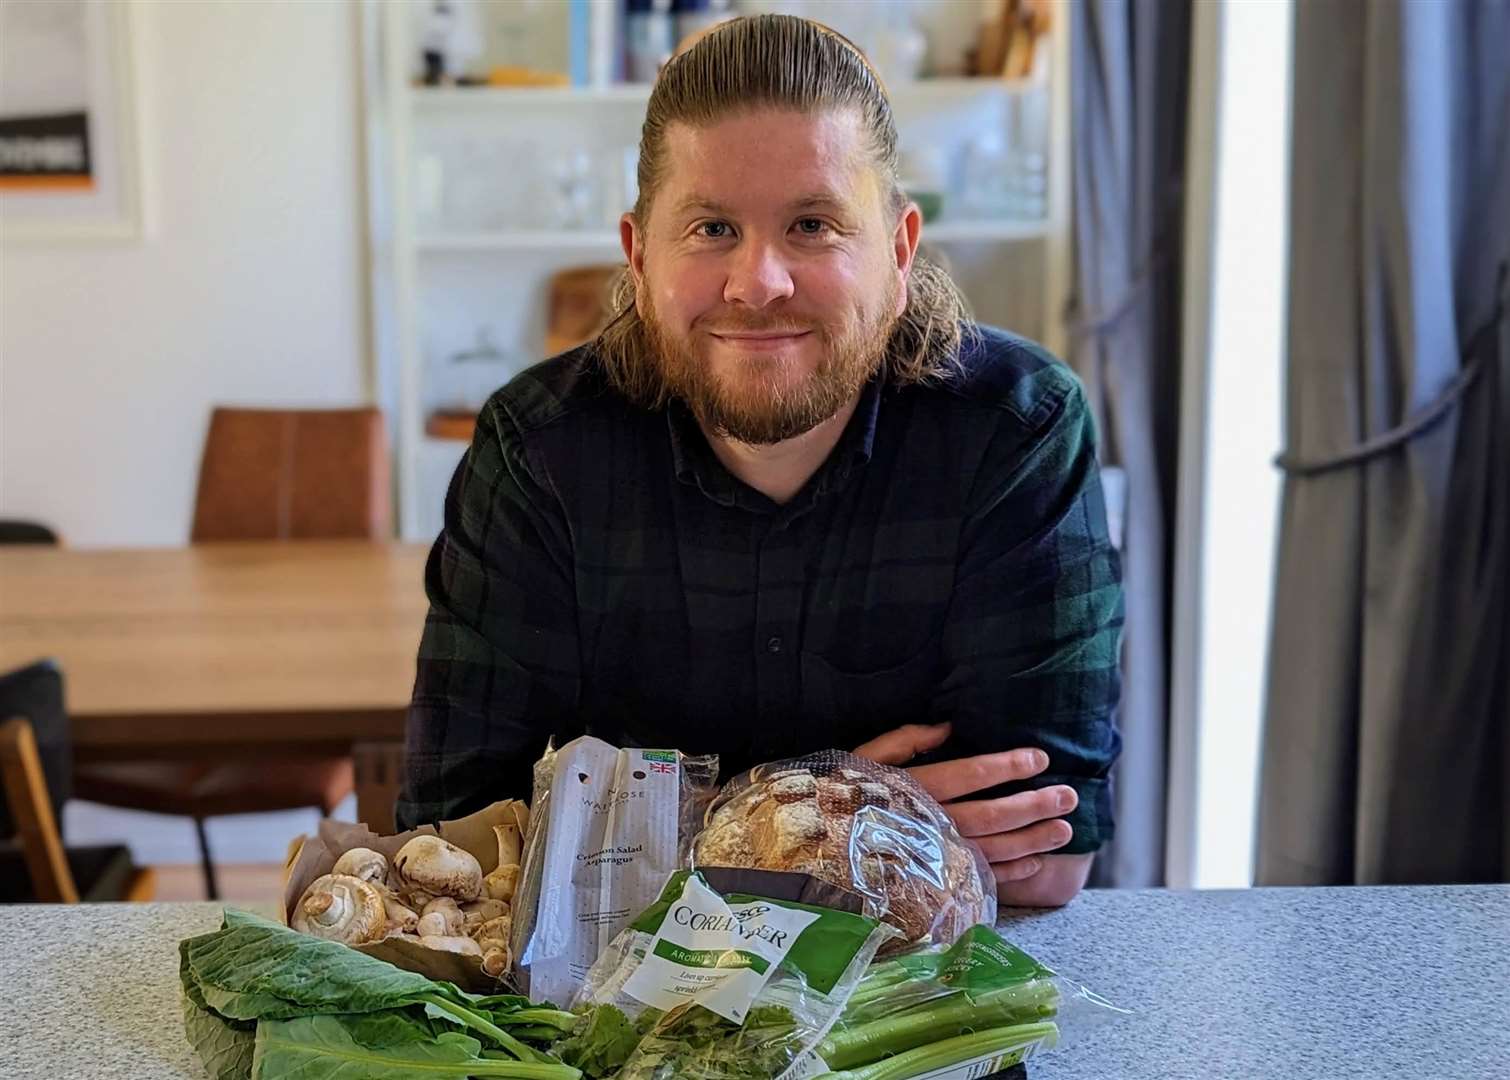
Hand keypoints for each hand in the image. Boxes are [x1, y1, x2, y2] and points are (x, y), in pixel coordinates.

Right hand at [852, 722, 1079, 890]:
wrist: (806, 850)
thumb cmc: (836, 796)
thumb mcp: (862, 758)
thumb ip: (905, 740)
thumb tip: (948, 724)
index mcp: (912, 788)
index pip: (970, 774)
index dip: (1007, 766)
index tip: (1040, 759)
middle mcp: (927, 824)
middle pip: (991, 815)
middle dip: (1033, 805)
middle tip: (1068, 796)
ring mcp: (931, 859)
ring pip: (991, 849)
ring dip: (1031, 840)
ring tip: (1065, 830)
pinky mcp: (930, 885)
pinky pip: (977, 881)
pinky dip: (1010, 873)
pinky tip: (1035, 863)